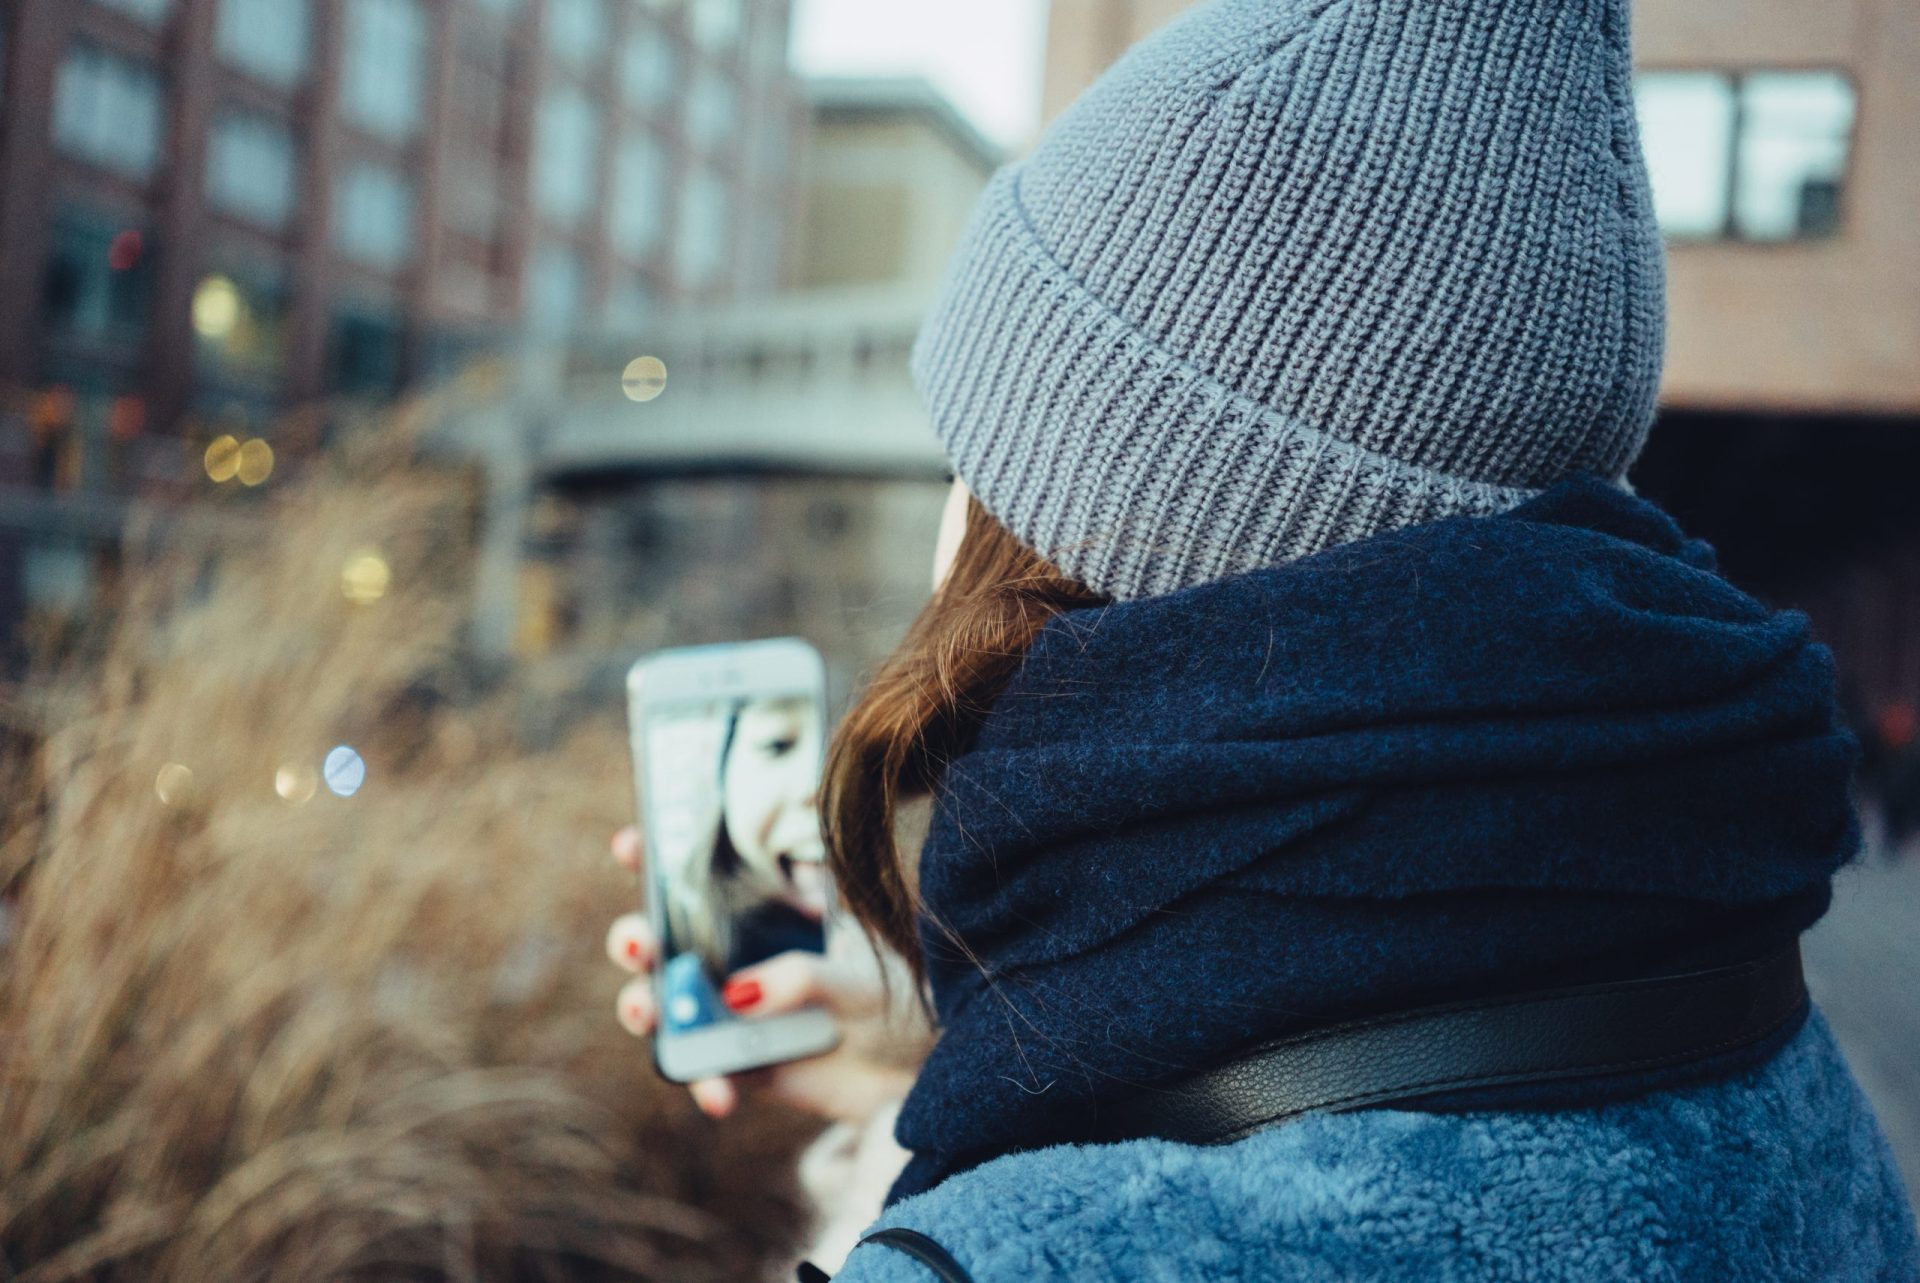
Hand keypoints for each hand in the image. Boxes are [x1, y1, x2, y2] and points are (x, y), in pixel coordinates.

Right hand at [606, 826, 930, 1124]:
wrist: (922, 1068)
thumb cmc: (897, 996)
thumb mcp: (861, 977)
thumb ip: (803, 978)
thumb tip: (736, 994)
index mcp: (764, 910)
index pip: (701, 872)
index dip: (656, 854)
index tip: (631, 843)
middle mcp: (736, 953)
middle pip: (663, 938)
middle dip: (635, 937)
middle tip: (637, 944)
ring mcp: (731, 1010)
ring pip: (666, 1005)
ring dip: (645, 1007)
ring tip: (646, 1012)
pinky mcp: (740, 1062)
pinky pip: (705, 1071)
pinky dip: (705, 1083)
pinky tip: (720, 1096)